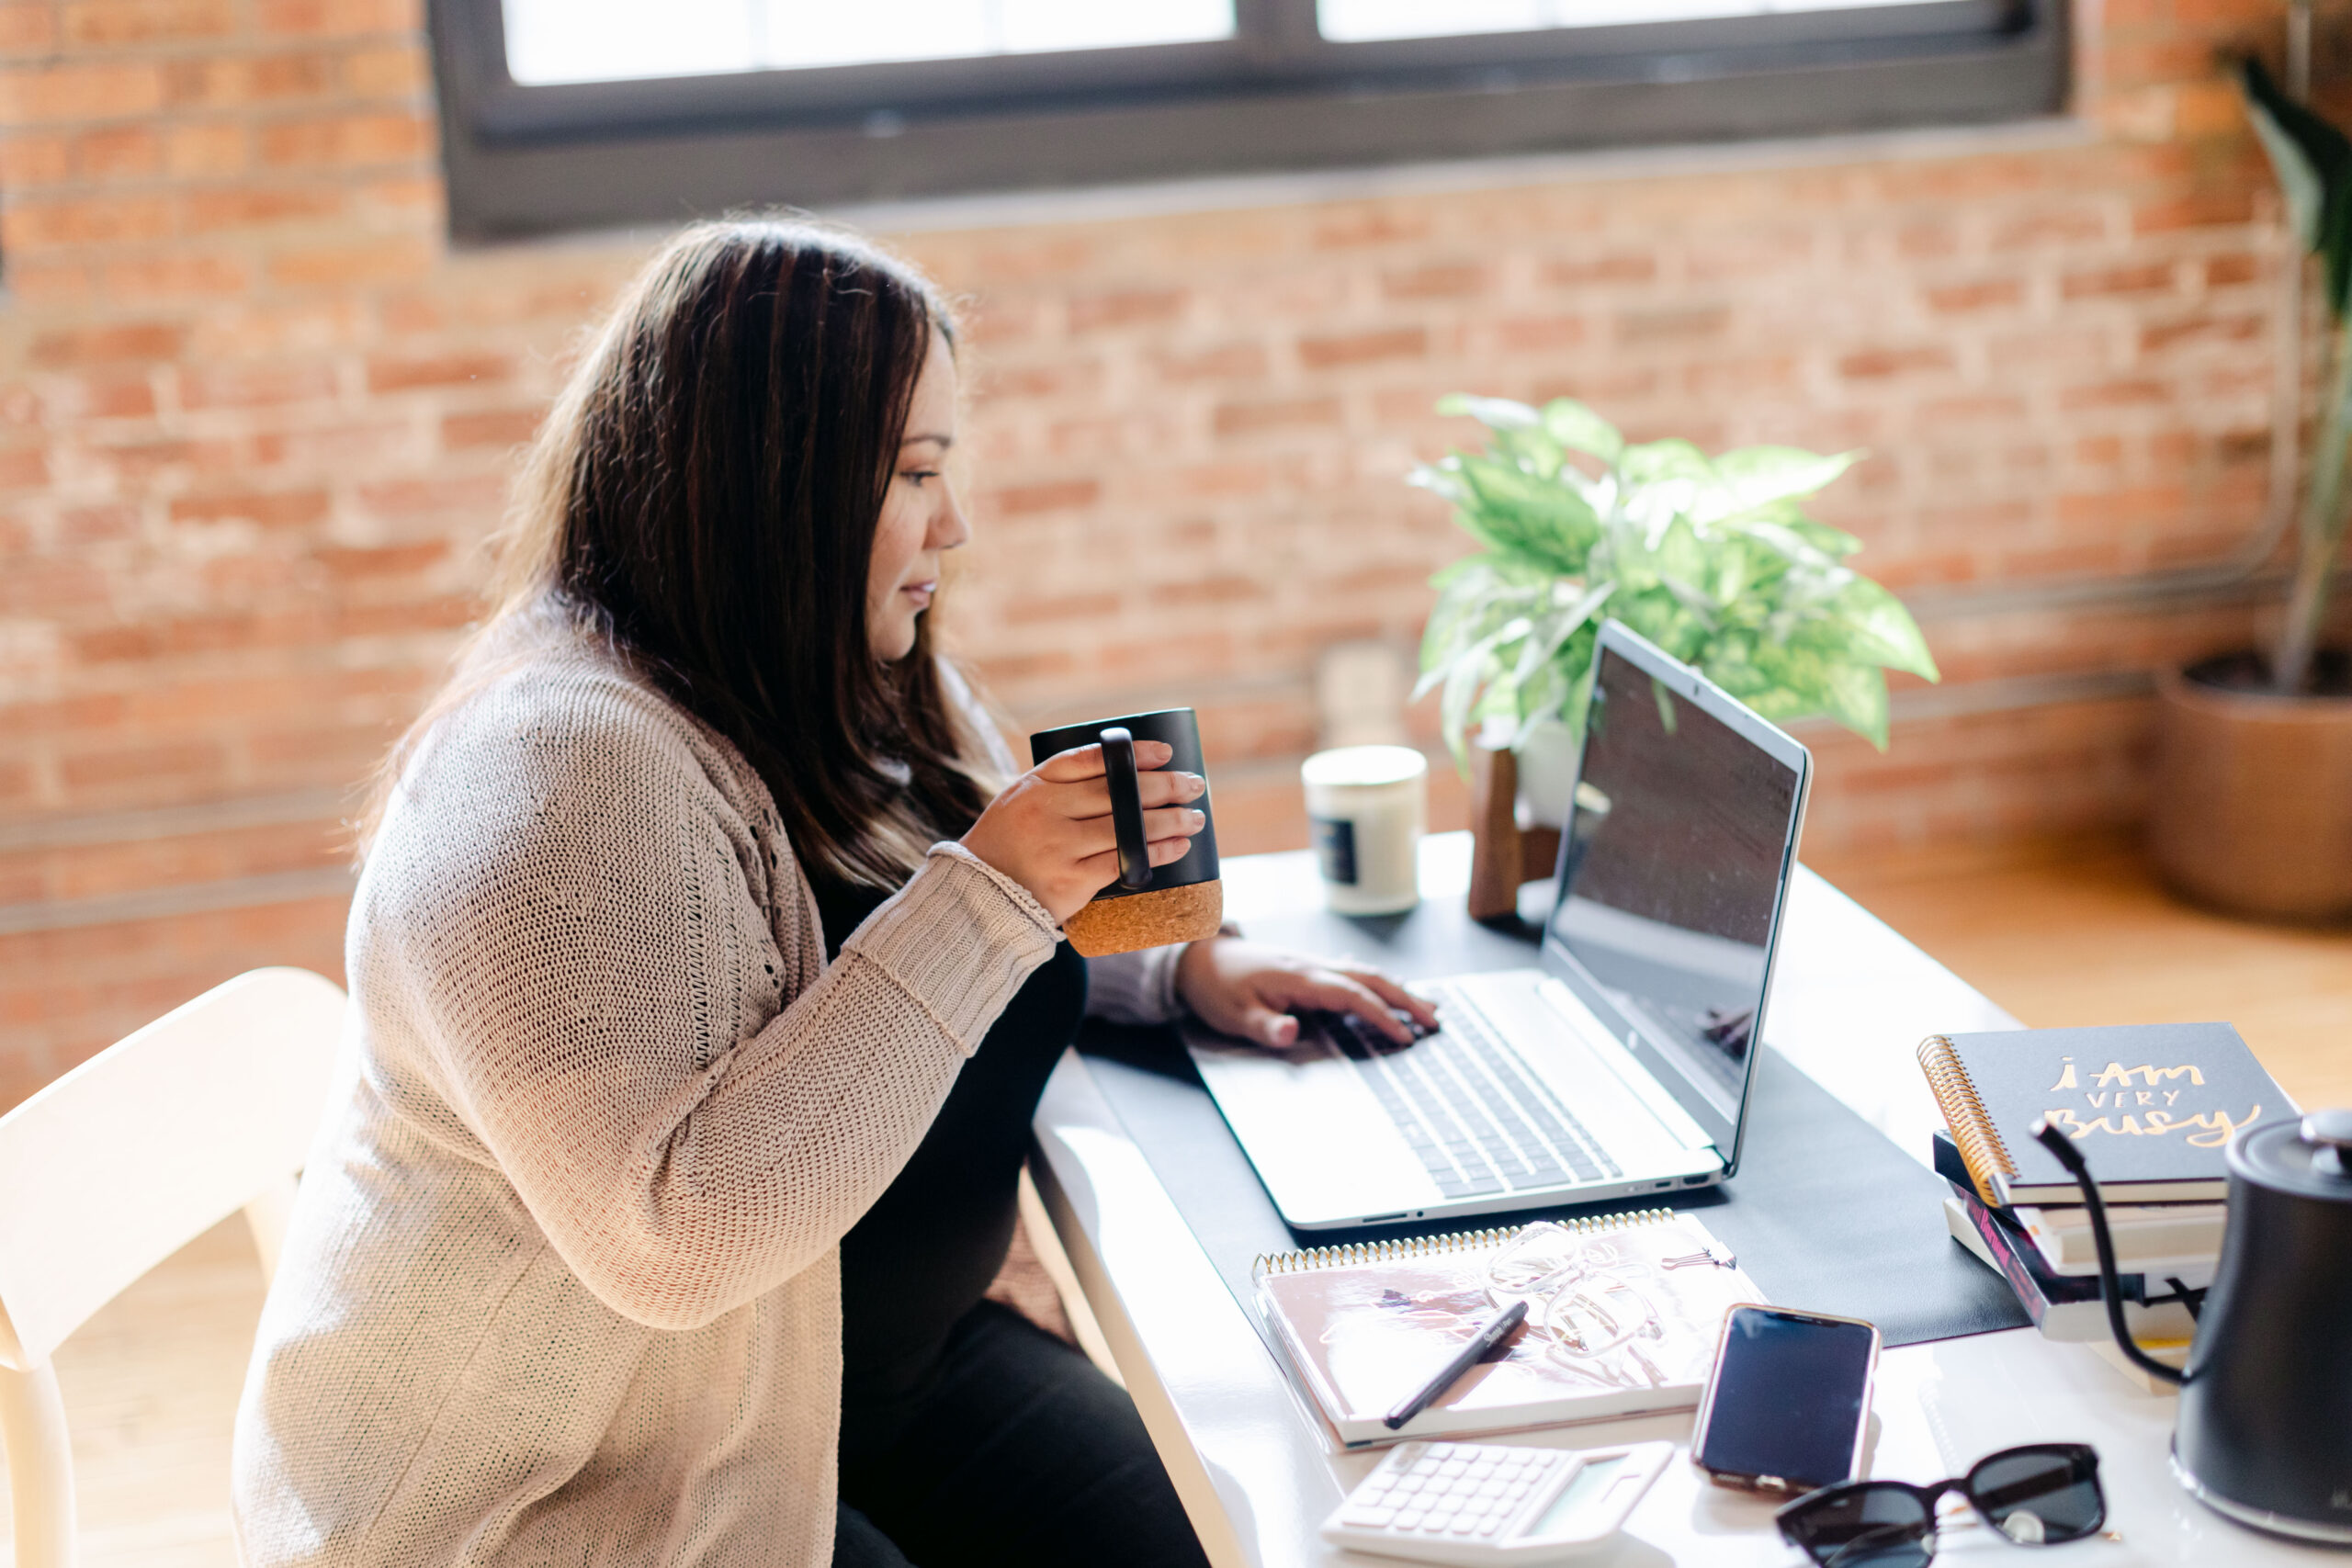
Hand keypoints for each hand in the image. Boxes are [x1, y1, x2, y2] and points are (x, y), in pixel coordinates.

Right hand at [961, 740, 1206, 923]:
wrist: (978, 898)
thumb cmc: (1009, 845)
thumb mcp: (1021, 801)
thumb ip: (1062, 787)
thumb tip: (1129, 775)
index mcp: (1035, 785)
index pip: (1092, 759)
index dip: (1133, 754)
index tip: (1166, 753)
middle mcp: (1046, 812)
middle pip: (1117, 792)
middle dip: (1164, 787)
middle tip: (1195, 785)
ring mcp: (1058, 848)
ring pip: (1127, 828)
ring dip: (1170, 821)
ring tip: (1196, 818)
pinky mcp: (1070, 882)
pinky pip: (1123, 862)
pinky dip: (1156, 852)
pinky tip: (1177, 846)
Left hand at [1175, 937, 1438, 1049]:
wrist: (1199, 957)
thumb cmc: (1216, 988)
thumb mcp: (1233, 1015)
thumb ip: (1265, 1026)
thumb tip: (1291, 1032)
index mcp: (1300, 978)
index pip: (1351, 996)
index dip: (1380, 1016)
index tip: (1405, 1036)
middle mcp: (1313, 967)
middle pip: (1370, 978)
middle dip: (1405, 998)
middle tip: (1436, 1020)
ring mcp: (1313, 965)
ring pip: (1365, 974)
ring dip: (1398, 989)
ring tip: (1428, 1007)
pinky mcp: (1308, 969)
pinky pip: (1352, 974)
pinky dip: (1377, 984)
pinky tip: (1389, 991)